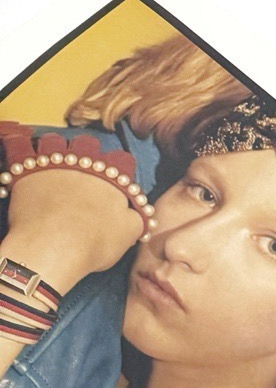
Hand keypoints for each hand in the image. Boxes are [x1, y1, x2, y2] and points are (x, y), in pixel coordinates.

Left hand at [1, 129, 146, 296]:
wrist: (54, 245)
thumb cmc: (95, 242)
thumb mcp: (128, 235)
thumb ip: (137, 219)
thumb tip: (141, 214)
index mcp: (111, 178)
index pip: (123, 161)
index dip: (122, 169)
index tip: (119, 181)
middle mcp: (83, 164)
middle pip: (89, 145)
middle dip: (89, 153)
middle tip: (87, 169)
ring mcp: (53, 164)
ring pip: (56, 142)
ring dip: (57, 148)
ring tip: (56, 161)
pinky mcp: (27, 170)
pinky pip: (21, 150)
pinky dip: (24, 151)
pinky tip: (28, 160)